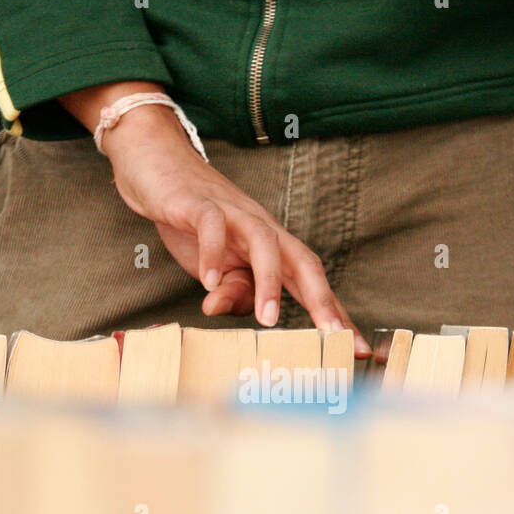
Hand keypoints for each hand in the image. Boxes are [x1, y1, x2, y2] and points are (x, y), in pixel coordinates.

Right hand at [62, 83, 369, 355]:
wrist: (155, 164)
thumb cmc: (193, 220)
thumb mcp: (216, 268)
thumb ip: (232, 293)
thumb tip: (224, 310)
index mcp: (271, 247)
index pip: (311, 282)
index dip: (335, 315)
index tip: (359, 349)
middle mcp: (261, 228)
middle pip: (303, 260)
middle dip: (322, 299)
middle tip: (333, 337)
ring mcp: (232, 212)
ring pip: (264, 242)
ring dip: (269, 282)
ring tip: (268, 318)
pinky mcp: (197, 202)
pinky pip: (212, 225)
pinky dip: (213, 254)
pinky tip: (209, 282)